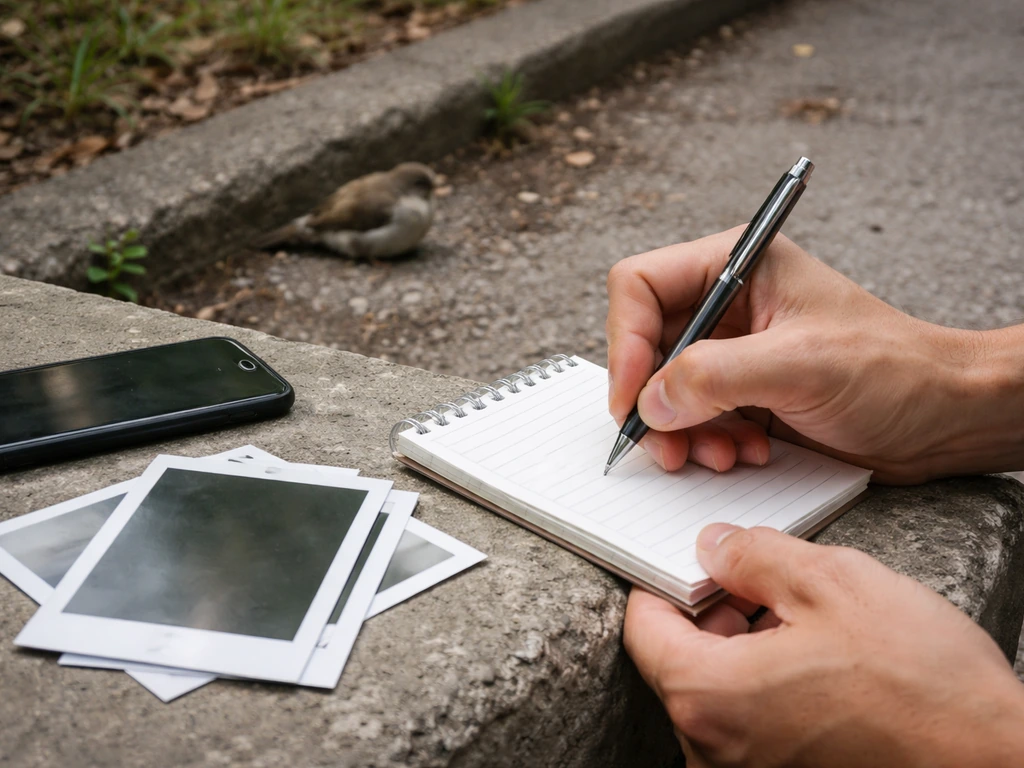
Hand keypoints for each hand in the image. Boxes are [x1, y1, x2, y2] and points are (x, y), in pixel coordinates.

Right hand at [605, 227, 1023, 482]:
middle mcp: (726, 304)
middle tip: (664, 444)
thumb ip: (715, 376)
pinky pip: (692, 418)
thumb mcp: (801, 364)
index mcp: (737, 265)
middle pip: (645, 345)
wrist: (943, 418)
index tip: (632, 397)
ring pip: (663, 389)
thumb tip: (649, 401)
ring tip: (719, 455)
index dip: (625, 341)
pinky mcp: (741, 393)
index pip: (640, 286)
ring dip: (680, 431)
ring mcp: (732, 350)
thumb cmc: (894, 370)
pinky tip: (744, 454)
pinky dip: (705, 443)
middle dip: (652, 400)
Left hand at [623, 524, 1023, 766]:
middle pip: (678, 660)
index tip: (693, 561)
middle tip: (763, 583)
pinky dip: (764, 687)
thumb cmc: (922, 684)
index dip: (665, 581)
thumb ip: (752, 556)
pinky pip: (746, 724)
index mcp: (710, 697)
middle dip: (713, 613)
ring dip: (743, 649)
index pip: (643, 627)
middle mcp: (713, 749)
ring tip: (803, 624)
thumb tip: (712, 546)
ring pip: (715, 691)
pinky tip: (817, 665)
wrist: (995, 762)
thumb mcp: (832, 583)